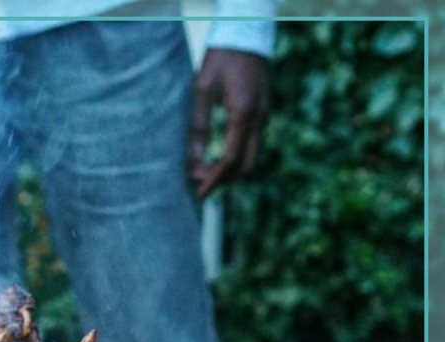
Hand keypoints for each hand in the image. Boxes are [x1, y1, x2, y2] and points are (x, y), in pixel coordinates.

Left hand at [188, 48, 270, 199]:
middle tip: (197, 179)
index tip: (199, 193)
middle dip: (222, 179)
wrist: (246, 33)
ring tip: (201, 168)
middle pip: (246, 166)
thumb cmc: (221, 57)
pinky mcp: (262, 114)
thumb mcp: (202, 89)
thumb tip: (193, 159)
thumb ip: (198, 125)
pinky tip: (215, 156)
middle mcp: (260, 118)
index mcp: (245, 113)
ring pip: (250, 158)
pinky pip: (250, 146)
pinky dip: (234, 158)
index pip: (231, 159)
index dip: (214, 179)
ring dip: (227, 170)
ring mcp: (264, 116)